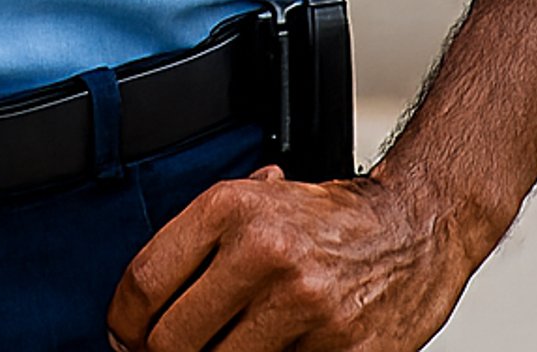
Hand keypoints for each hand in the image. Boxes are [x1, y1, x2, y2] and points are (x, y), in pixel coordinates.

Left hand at [106, 164, 468, 351]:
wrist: (413, 226)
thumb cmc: (331, 219)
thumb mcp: (257, 200)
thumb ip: (200, 244)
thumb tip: (136, 310)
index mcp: (233, 208)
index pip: (144, 283)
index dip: (123, 322)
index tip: (124, 334)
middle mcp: (265, 254)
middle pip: (171, 340)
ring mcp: (303, 308)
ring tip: (226, 345)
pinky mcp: (339, 351)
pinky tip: (273, 349)